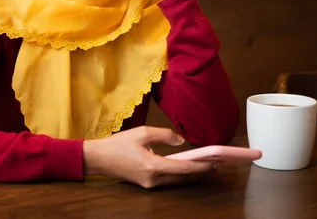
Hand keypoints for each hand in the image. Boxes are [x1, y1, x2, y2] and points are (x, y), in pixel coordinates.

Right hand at [83, 126, 216, 188]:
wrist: (99, 158)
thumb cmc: (118, 144)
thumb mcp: (142, 132)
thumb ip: (163, 135)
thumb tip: (181, 141)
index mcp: (153, 166)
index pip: (183, 168)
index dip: (201, 165)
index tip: (216, 162)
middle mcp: (153, 179)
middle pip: (183, 177)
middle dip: (201, 170)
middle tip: (217, 163)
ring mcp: (150, 184)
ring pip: (177, 180)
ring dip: (191, 172)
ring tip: (206, 164)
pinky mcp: (146, 184)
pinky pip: (168, 180)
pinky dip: (180, 173)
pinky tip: (187, 166)